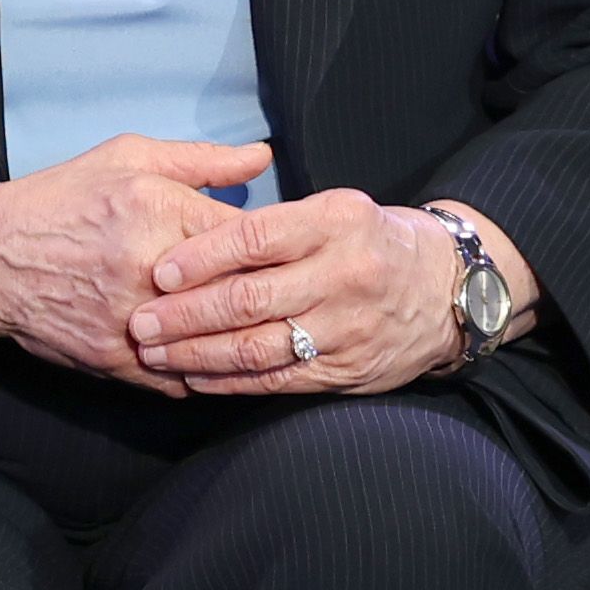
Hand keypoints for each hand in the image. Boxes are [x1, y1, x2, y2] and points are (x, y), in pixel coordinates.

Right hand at [0, 141, 273, 377]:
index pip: (251, 237)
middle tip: (295, 297)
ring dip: (245, 343)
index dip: (280, 248)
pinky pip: (183, 378)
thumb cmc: (58, 201)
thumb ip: (200, 160)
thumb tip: (262, 160)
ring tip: (267, 335)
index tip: (294, 253)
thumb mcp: (126, 159)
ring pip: (216, 344)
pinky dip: (206, 373)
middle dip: (271, 296)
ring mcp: (133, 321)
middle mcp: (148, 269)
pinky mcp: (116, 360)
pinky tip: (222, 363)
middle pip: (241, 293)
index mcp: (159, 211)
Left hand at [129, 194, 462, 396]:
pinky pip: (277, 380)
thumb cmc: (371, 240)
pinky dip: (229, 382)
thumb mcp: (336, 208)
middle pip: (249, 299)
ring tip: (154, 353)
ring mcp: (347, 327)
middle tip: (140, 321)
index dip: (200, 257)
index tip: (158, 271)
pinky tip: (194, 377)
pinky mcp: (347, 369)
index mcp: (336, 222)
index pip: (254, 238)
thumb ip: (273, 219)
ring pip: (258, 346)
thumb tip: (194, 219)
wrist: (449, 289)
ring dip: (197, 354)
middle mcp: (345, 274)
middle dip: (185, 314)